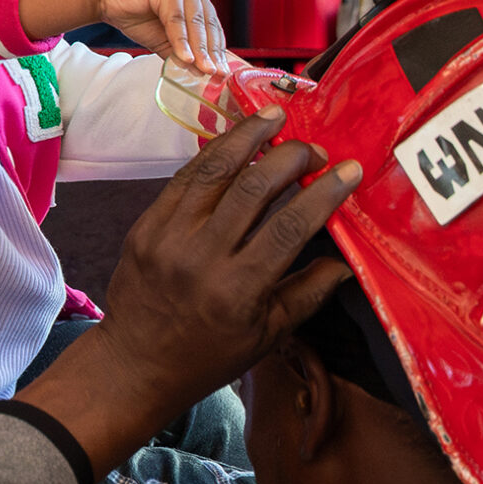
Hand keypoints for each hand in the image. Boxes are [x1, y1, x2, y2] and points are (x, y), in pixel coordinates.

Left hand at [19, 114, 358, 471]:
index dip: (324, 194)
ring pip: (213, 171)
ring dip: (248, 137)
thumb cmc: (209, 356)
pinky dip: (213, 155)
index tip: (348, 170)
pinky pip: (184, 179)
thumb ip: (308, 293)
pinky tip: (236, 141)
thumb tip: (345, 261)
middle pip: (253, 188)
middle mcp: (200, 258)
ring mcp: (167, 237)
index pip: (289, 228)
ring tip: (275, 118)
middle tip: (314, 150)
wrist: (134, 365)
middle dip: (291, 158)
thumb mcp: (266, 336)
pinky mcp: (145, 226)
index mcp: (237, 291)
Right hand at [92, 0, 227, 72]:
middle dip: (212, 53)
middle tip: (216, 75)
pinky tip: (185, 57)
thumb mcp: (163, 39)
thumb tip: (199, 72)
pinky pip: (176, 19)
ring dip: (200, 50)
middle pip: (207, 26)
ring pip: (194, 23)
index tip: (221, 73)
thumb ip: (180, 53)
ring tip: (204, 70)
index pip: (213, 29)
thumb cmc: (134, 14)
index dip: (218, 52)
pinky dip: (181, 40)